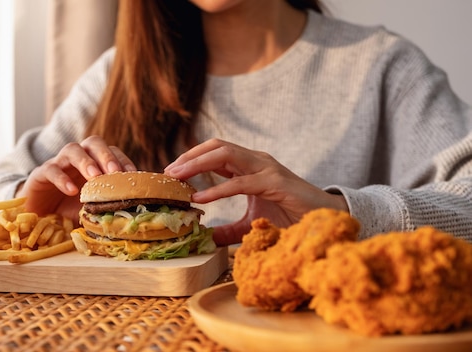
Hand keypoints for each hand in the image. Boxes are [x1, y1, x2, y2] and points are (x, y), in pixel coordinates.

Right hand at [17, 135, 136, 221]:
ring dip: (86, 161)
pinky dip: (62, 178)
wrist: (39, 215)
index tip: (132, 175)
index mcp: (95, 163)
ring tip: (94, 177)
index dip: (123, 161)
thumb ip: (108, 206)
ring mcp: (59, 163)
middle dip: (106, 155)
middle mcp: (78, 158)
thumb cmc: (69, 208)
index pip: (112, 152)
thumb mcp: (92, 208)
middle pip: (93, 143)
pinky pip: (51, 169)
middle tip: (113, 172)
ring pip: (72, 150)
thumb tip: (132, 213)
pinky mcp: (40, 174)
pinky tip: (71, 190)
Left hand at [164, 138, 347, 245]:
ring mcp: (267, 168)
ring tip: (177, 178)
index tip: (170, 172)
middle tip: (167, 172)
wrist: (324, 220)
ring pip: (226, 155)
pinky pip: (241, 182)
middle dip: (189, 156)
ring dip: (197, 164)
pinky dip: (218, 189)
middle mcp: (257, 161)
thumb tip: (206, 239)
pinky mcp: (276, 183)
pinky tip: (200, 199)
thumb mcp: (250, 223)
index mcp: (250, 166)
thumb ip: (228, 230)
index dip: (191, 158)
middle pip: (216, 146)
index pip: (215, 152)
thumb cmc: (290, 217)